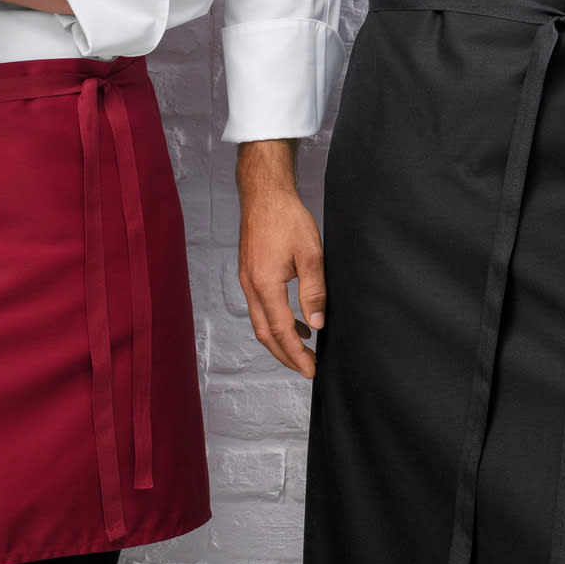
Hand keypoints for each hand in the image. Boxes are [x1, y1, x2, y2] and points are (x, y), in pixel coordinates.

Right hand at [236, 140, 323, 377]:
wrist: (264, 193)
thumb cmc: (287, 217)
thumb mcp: (310, 253)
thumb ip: (314, 291)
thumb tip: (317, 325)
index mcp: (265, 284)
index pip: (281, 331)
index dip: (296, 354)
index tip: (311, 370)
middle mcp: (251, 286)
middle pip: (265, 334)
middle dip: (285, 355)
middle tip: (306, 369)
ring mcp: (247, 280)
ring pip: (261, 322)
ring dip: (280, 339)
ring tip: (304, 349)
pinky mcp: (249, 273)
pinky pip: (260, 307)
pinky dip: (276, 321)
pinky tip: (295, 320)